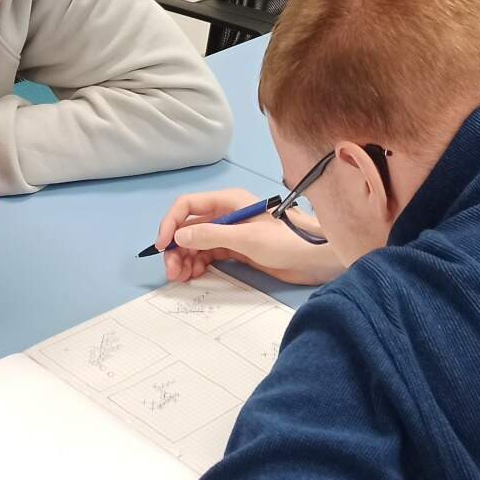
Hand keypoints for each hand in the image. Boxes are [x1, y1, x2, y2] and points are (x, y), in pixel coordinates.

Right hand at [153, 189, 344, 286]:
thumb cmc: (286, 241)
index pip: (187, 206)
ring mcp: (230, 232)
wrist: (316, 257)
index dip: (171, 224)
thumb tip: (180, 236)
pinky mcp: (237, 249)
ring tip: (181, 278)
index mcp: (228, 201)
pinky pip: (208, 254)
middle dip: (176, 247)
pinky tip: (194, 275)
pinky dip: (198, 264)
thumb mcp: (247, 238)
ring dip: (185, 258)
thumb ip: (212, 235)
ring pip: (196, 243)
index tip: (162, 246)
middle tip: (172, 272)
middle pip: (189, 227)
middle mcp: (226, 214)